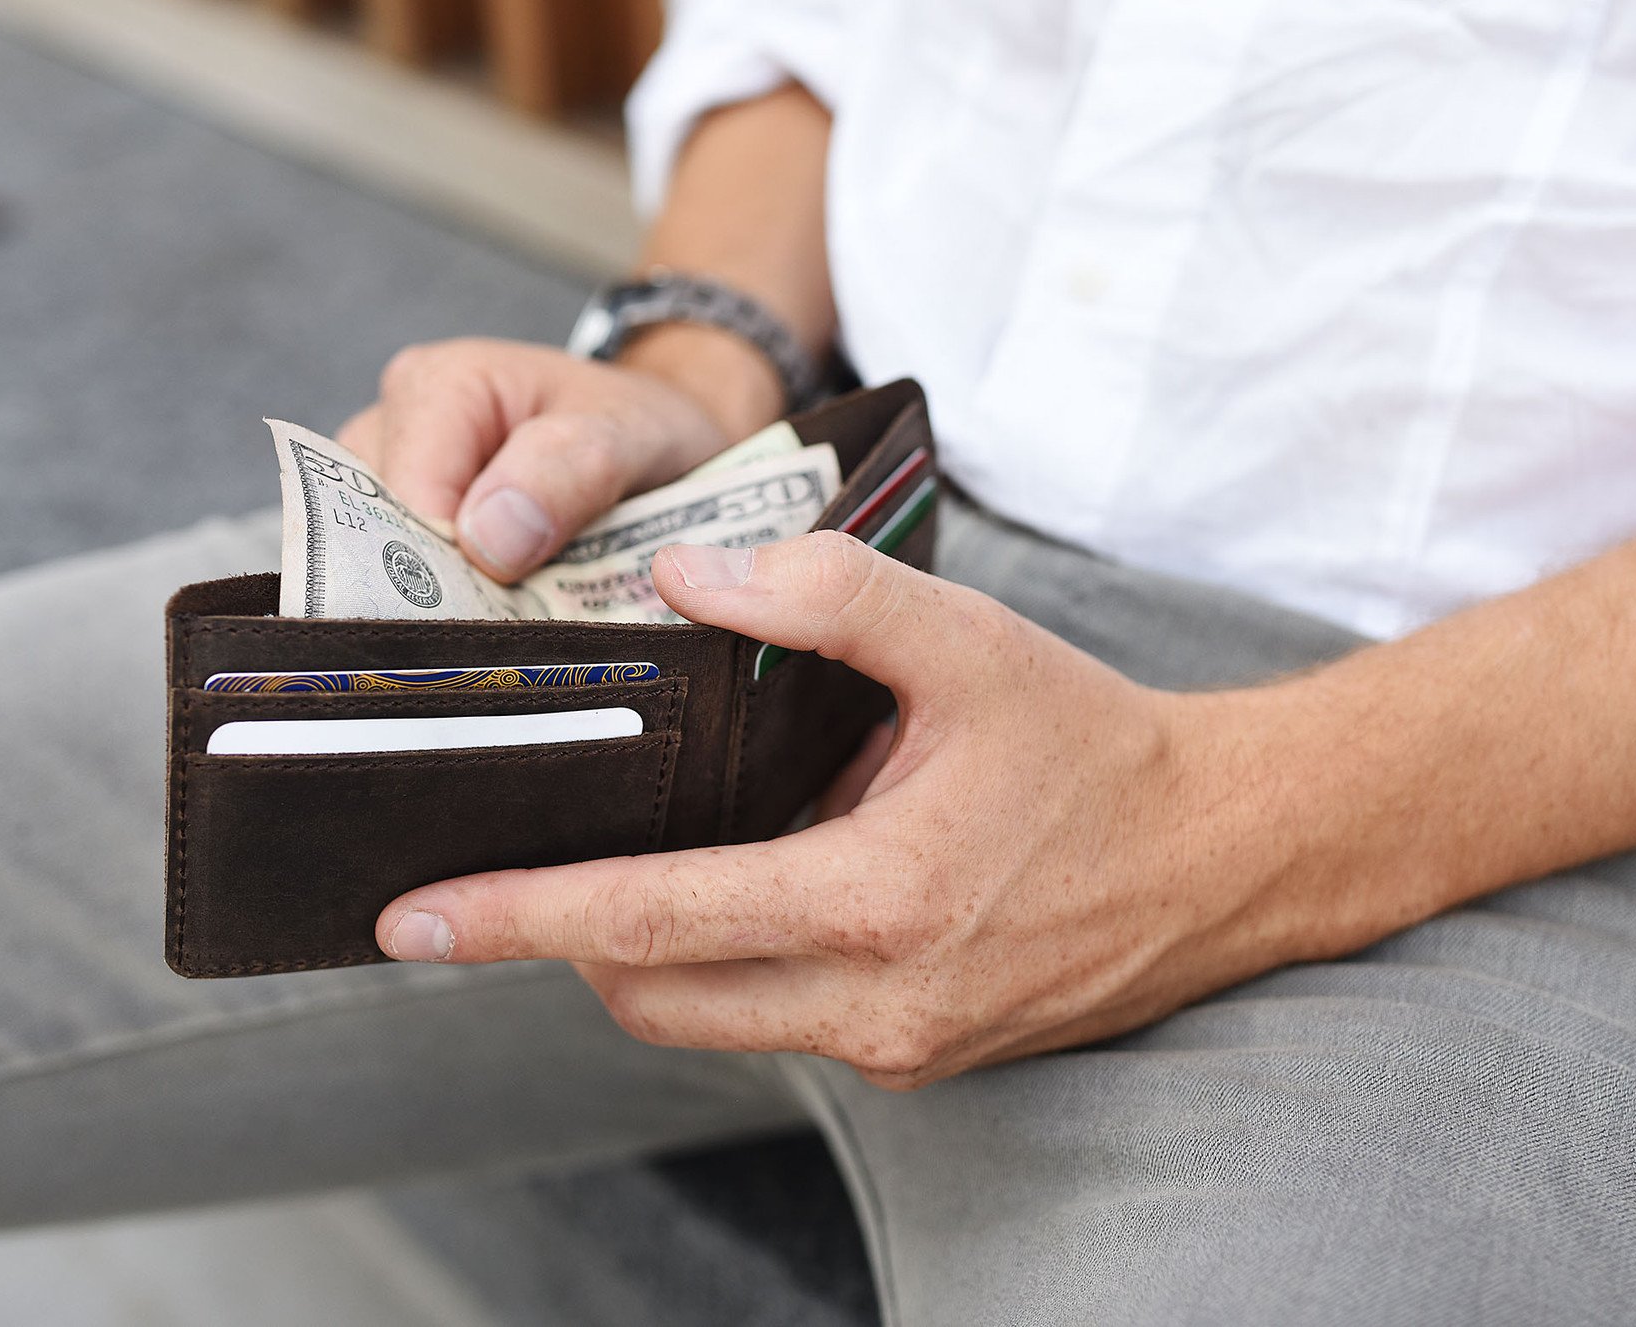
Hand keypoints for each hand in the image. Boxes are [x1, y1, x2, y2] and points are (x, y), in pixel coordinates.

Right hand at [337, 334, 777, 581]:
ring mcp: (386, 490)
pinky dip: (455, 616)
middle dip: (449, 597)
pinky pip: (403, 593)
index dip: (456, 571)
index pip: (408, 504)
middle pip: (380, 543)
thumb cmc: (636, 427)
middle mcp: (391, 432)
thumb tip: (488, 540)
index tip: (519, 612)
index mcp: (436, 386)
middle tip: (527, 624)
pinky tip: (504, 620)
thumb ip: (571, 470)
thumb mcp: (631, 435)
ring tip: (525, 616)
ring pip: (385, 577)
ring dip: (454, 612)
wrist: (656, 450)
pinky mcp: (400, 538)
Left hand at [375, 533, 1353, 1089]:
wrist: (1221, 854)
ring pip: (703, 1018)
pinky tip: (729, 881)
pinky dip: (719, 963)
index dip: (518, 918)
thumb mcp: (968, 642)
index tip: (414, 917)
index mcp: (877, 904)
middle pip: (649, 996)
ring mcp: (894, 1046)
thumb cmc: (1094, 749)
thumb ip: (823, 594)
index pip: (649, 924)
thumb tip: (682, 580)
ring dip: (639, 952)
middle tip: (499, 866)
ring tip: (609, 860)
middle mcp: (876, 1003)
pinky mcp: (913, 1056)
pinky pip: (769, 1020)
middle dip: (560, 940)